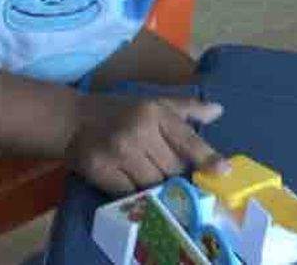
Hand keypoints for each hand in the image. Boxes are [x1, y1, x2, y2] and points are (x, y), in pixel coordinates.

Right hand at [64, 94, 227, 194]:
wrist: (73, 120)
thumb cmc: (120, 111)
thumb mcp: (154, 103)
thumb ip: (187, 109)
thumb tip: (218, 111)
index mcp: (154, 113)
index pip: (186, 139)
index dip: (206, 157)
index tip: (223, 170)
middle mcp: (139, 131)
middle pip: (172, 168)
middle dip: (174, 171)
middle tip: (163, 164)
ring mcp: (119, 152)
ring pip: (153, 183)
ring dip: (154, 182)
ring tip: (144, 169)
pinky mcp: (101, 170)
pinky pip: (130, 193)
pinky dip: (134, 190)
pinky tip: (127, 178)